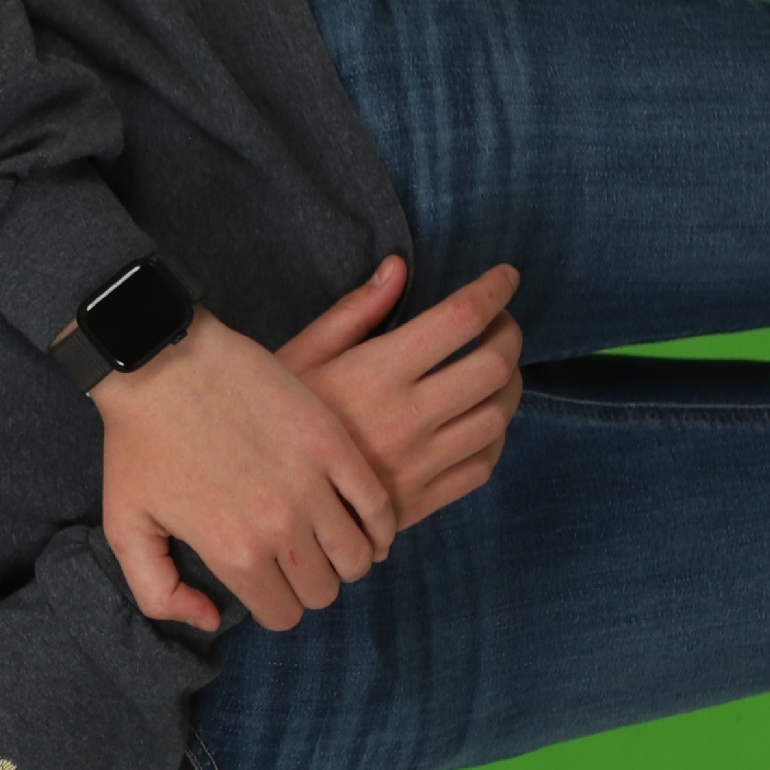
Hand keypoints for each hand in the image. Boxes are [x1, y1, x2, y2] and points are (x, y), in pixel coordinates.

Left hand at [88, 305, 399, 637]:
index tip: (268, 584)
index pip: (283, 614)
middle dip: (310, 585)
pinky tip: (365, 525)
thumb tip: (211, 620)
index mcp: (233, 552)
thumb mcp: (126, 527)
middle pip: (324, 591)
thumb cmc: (138, 442)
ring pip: (358, 556)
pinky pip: (378, 504)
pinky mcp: (333, 443)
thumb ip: (158, 592)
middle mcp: (280, 526)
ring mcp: (312, 482)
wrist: (160, 361)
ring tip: (328, 544)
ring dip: (346, 559)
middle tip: (295, 562)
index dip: (276, 605)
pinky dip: (378, 525)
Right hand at [277, 256, 525, 534]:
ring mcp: (419, 464)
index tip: (505, 278)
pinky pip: (482, 466)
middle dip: (509, 336)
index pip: (461, 319)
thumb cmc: (273, 419)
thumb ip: (354, 312)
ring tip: (496, 372)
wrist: (260, 502)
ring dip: (509, 387)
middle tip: (501, 325)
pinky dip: (495, 437)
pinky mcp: (421, 501)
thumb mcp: (300, 356)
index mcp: (377, 372)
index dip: (494, 290)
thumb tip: (397, 267)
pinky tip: (480, 422)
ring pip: (497, 418)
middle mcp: (407, 417)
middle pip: (494, 367)